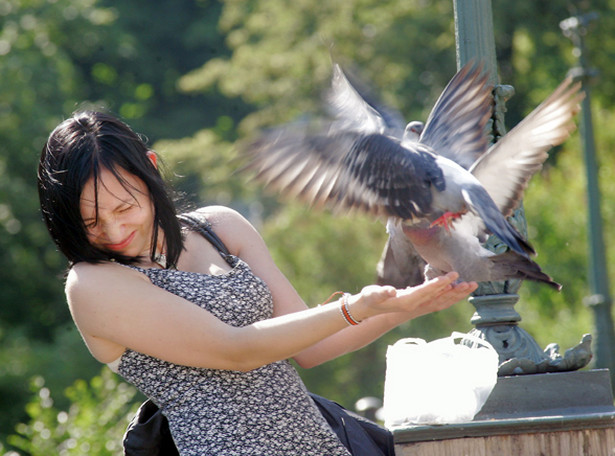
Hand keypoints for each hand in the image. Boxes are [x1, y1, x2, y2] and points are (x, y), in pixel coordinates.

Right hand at [350, 272, 476, 320]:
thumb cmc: (370, 298)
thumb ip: (381, 292)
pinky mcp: (418, 304)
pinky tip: (457, 291)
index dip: (440, 284)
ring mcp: (418, 306)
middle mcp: (415, 305)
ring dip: (457, 294)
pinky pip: (438, 301)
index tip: (453, 276)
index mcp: (407, 301)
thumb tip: (390, 291)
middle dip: (456, 290)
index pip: (427, 291)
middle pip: (440, 297)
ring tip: (471, 286)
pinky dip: (449, 296)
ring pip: (442, 300)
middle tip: (472, 283)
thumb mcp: (373, 294)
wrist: (368, 309)